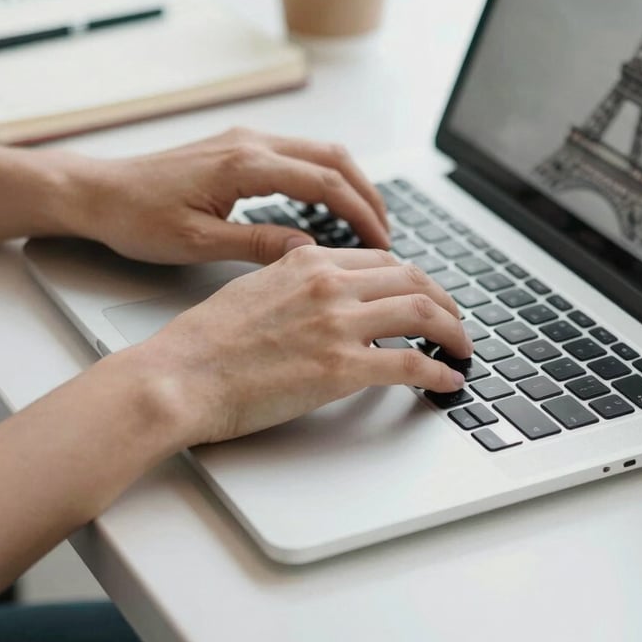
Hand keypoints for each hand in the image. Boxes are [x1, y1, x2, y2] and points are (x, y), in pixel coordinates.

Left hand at [71, 128, 389, 263]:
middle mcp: (251, 143)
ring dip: (349, 184)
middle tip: (386, 233)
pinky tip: (328, 206)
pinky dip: (325, 178)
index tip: (382, 242)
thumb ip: (258, 245)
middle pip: (333, 158)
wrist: (99, 192)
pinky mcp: (239, 147)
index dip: (361, 213)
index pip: (325, 184)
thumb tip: (309, 252)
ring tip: (366, 222)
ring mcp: (246, 140)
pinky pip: (298, 155)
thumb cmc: (137, 217)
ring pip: (319, 152)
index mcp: (244, 164)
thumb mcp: (197, 243)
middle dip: (368, 194)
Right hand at [137, 246, 470, 445]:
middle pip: (413, 280)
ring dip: (453, 331)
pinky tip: (448, 381)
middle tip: (455, 321)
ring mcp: (337, 324)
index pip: (382, 261)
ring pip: (422, 313)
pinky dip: (439, 372)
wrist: (179, 376)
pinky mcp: (340, 368)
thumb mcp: (253, 288)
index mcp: (307, 259)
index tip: (423, 297)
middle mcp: (329, 283)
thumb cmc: (204, 340)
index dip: (414, 280)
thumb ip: (294, 283)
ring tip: (463, 348)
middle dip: (444, 301)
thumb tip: (321, 294)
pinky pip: (410, 364)